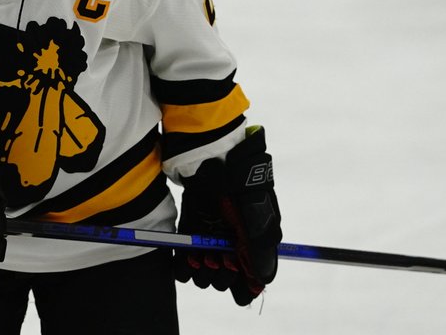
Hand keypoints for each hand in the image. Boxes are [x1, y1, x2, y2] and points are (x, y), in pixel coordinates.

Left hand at [174, 126, 281, 304]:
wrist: (213, 160)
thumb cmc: (241, 186)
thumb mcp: (258, 216)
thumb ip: (260, 249)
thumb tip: (262, 280)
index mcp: (254, 246)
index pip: (250, 282)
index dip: (242, 284)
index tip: (234, 269)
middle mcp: (232, 248)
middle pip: (225, 281)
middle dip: (220, 274)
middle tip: (217, 257)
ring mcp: (210, 242)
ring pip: (203, 276)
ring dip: (201, 271)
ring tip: (202, 255)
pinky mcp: (191, 234)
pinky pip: (184, 265)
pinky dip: (183, 266)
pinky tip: (186, 257)